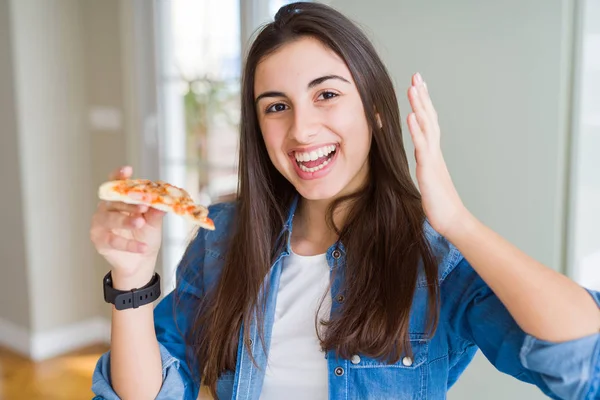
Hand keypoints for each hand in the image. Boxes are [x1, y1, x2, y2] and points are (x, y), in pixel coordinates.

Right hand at [89, 166, 164, 288]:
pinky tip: (143, 247)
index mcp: (118, 199)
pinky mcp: (99, 240)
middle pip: (114, 201)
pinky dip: (129, 244)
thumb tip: (164, 200)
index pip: (116, 184)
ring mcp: (100, 224)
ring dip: (126, 220)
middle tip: (144, 206)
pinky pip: (114, 241)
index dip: (119, 176)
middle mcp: (105, 208)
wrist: (141, 260)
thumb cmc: (145, 235)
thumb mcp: (154, 222)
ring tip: (140, 222)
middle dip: (129, 203)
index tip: (128, 170)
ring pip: (111, 219)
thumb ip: (156, 211)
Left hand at [406, 73, 467, 236]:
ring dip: (420, 105)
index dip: (423, 103)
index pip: (428, 122)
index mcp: (432, 152)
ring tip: (413, 87)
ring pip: (427, 126)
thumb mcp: (428, 176)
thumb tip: (420, 153)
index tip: (418, 85)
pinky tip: (412, 116)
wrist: (451, 219)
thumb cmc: (439, 201)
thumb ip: (424, 162)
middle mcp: (434, 151)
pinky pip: (422, 146)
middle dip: (422, 96)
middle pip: (429, 117)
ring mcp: (432, 158)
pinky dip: (417, 130)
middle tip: (417, 76)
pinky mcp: (429, 169)